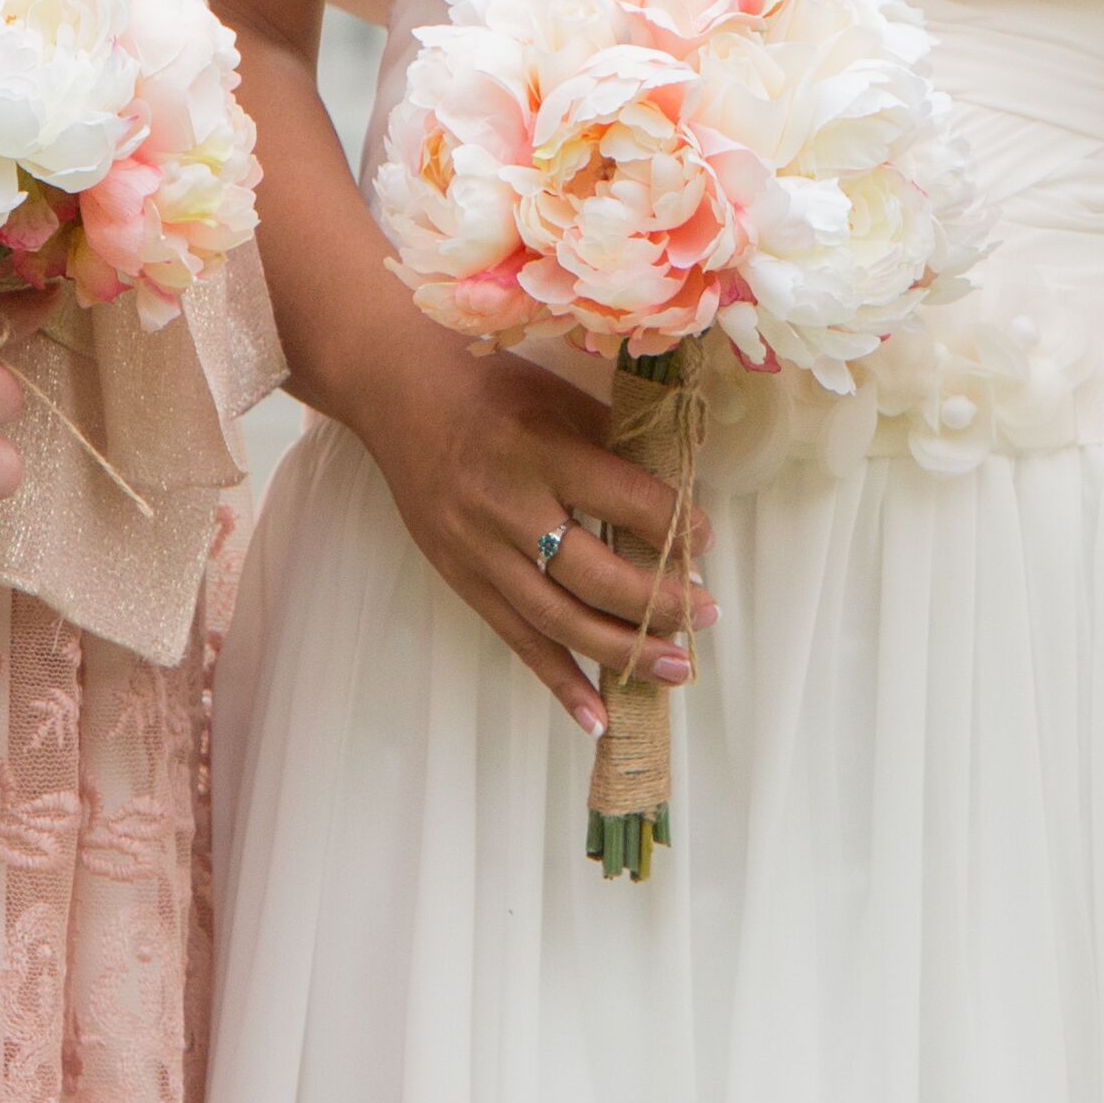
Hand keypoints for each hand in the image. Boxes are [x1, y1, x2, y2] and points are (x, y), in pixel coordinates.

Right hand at [337, 323, 711, 736]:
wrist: (396, 392)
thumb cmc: (488, 385)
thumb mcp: (558, 397)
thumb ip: (611, 447)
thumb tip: (673, 500)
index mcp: (540, 450)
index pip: (624, 501)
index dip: (673, 524)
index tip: (703, 539)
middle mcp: (508, 507)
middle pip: (593, 575)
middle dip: (658, 602)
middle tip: (707, 613)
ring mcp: (479, 551)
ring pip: (558, 620)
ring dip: (622, 652)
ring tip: (676, 667)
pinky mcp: (460, 578)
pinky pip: (516, 640)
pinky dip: (558, 682)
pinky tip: (597, 717)